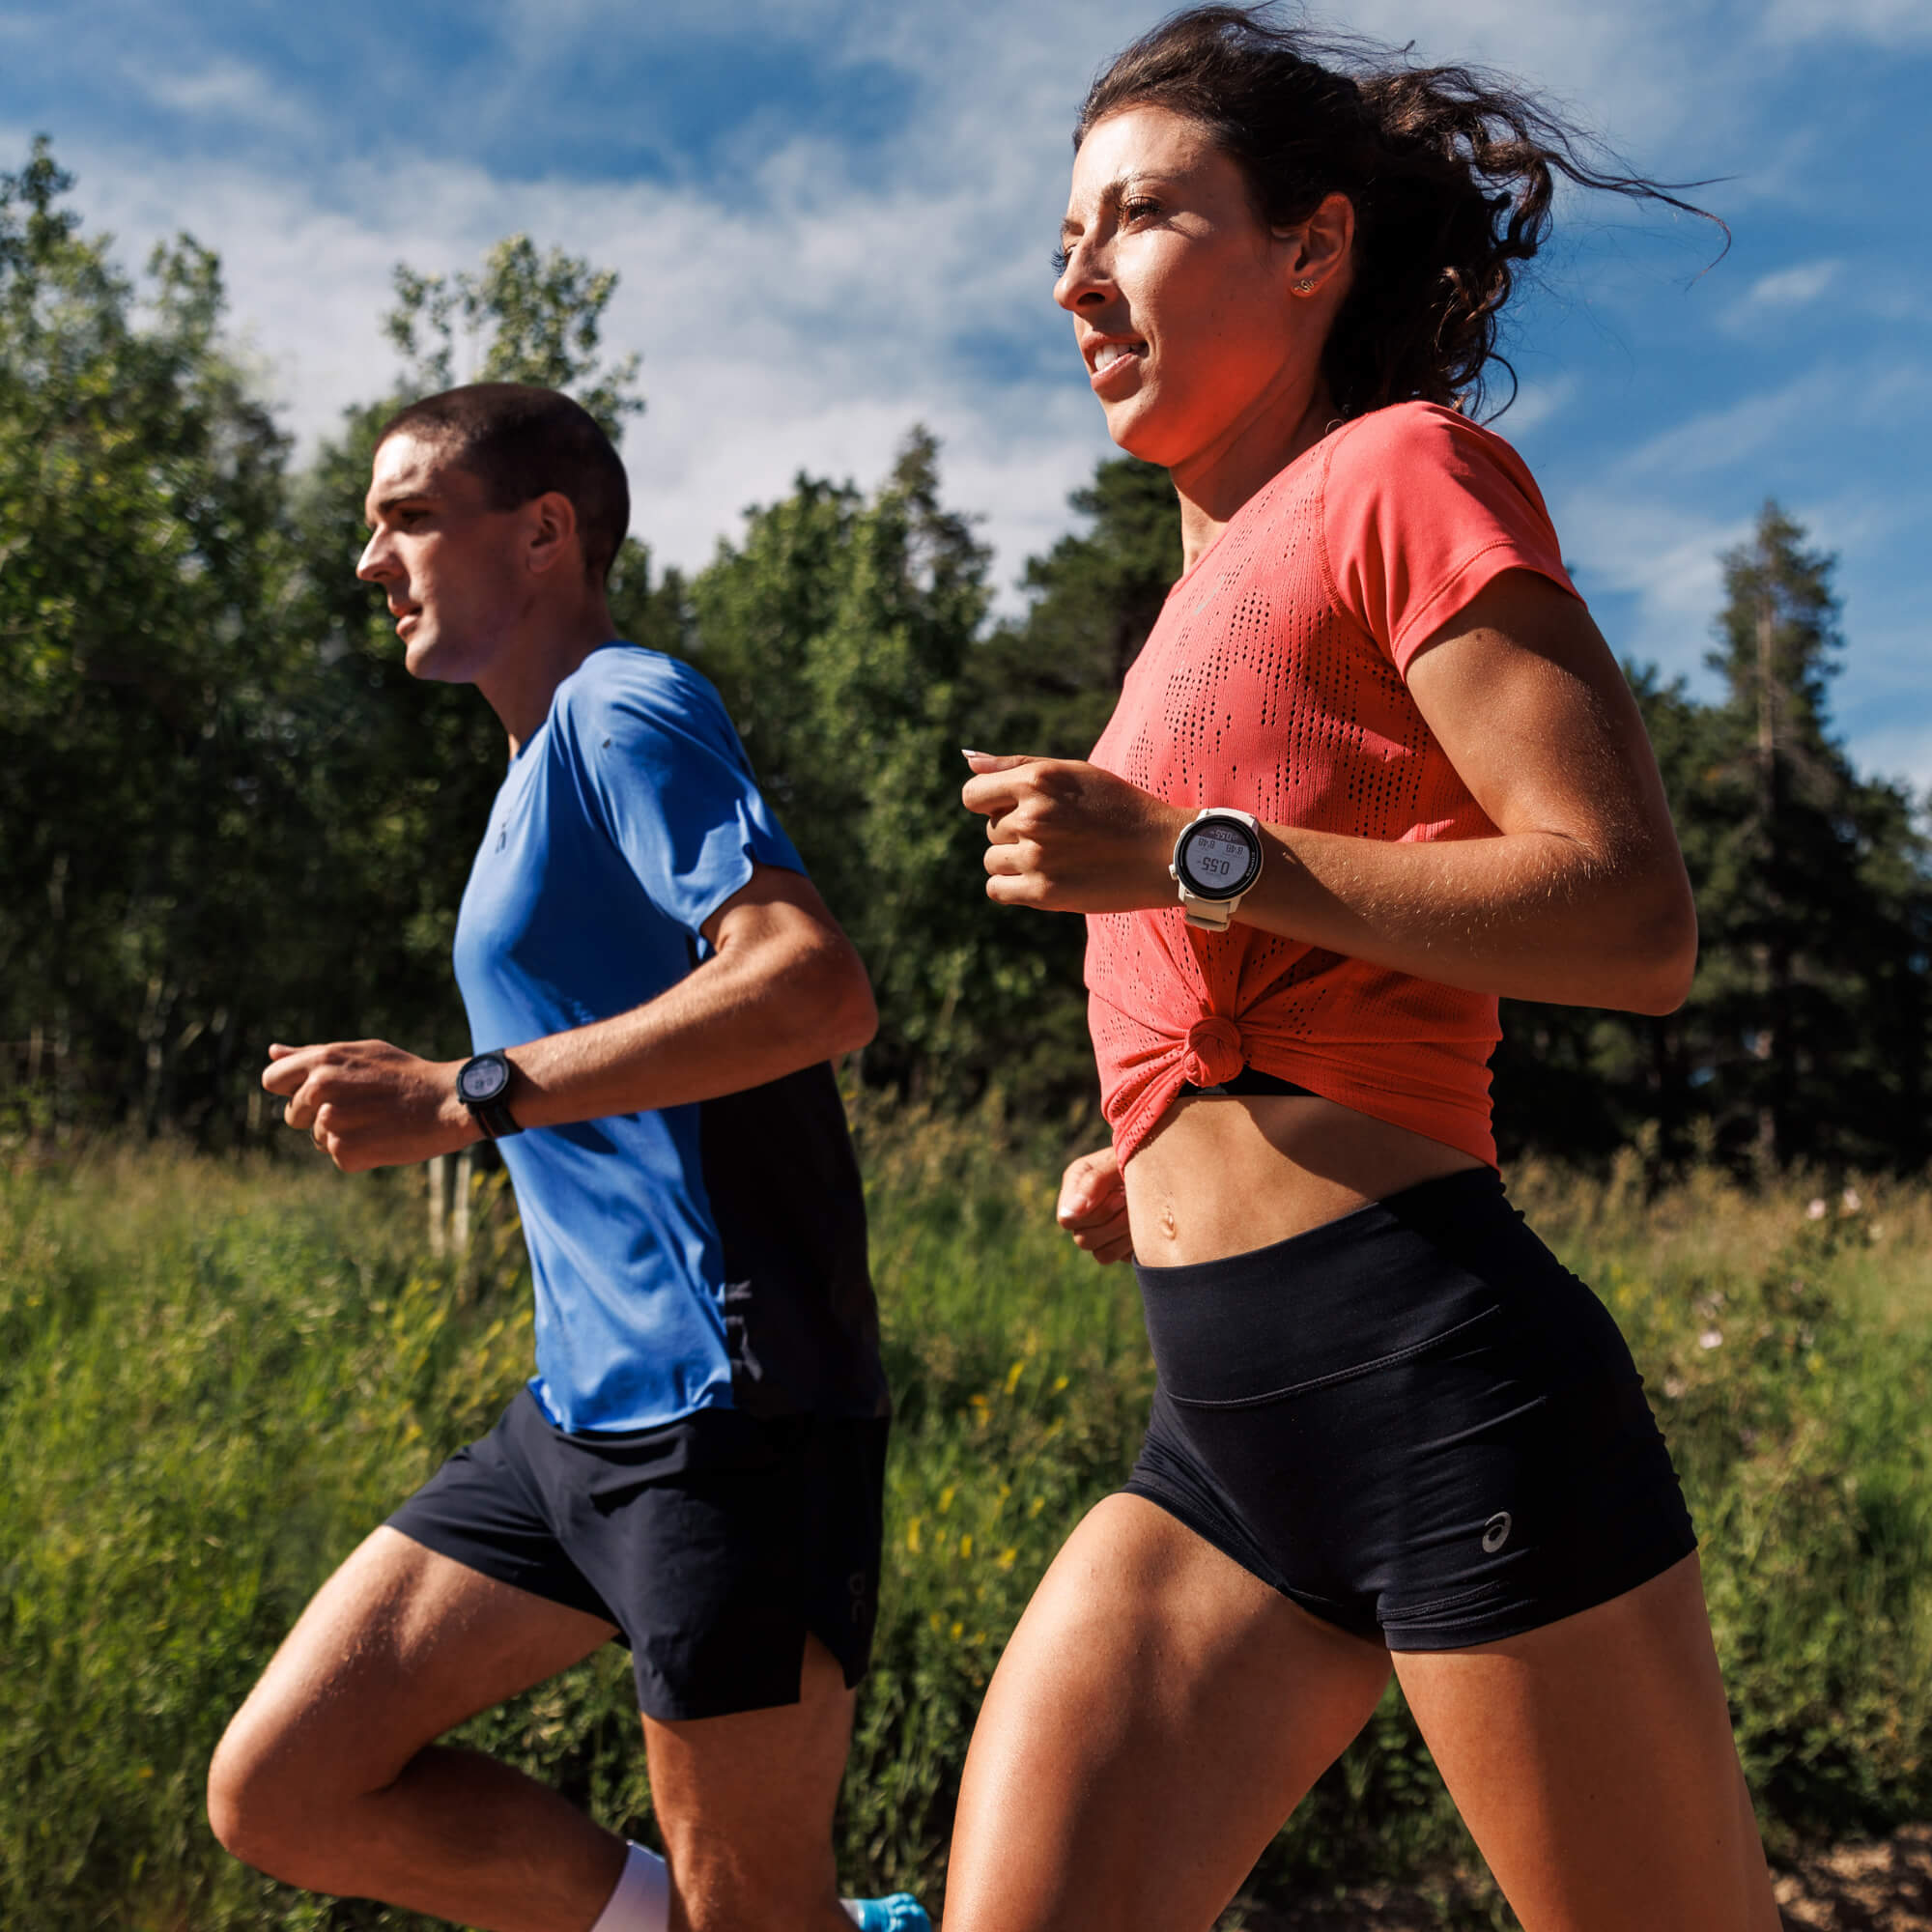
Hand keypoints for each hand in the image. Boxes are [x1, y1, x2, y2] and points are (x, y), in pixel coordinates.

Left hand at [261, 1039, 475, 1172]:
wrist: (449, 1102)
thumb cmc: (407, 1074)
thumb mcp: (362, 1053)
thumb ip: (312, 1054)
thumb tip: (272, 1051)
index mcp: (322, 1060)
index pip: (272, 1079)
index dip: (292, 1089)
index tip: (316, 1094)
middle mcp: (320, 1089)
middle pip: (293, 1116)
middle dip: (317, 1116)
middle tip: (360, 1108)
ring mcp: (331, 1121)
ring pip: (318, 1138)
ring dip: (342, 1135)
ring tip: (377, 1121)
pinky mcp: (345, 1151)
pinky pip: (338, 1156)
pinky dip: (359, 1152)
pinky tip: (384, 1137)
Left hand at [961, 751, 1184, 914]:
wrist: (1162, 853)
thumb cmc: (1118, 807)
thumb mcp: (1073, 772)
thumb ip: (1018, 765)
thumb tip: (968, 759)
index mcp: (1037, 781)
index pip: (974, 794)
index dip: (989, 801)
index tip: (1012, 808)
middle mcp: (1031, 817)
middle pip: (990, 828)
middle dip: (1013, 830)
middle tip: (1057, 833)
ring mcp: (1036, 856)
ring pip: (992, 859)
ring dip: (1013, 859)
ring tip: (1054, 856)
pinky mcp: (1043, 892)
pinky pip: (997, 889)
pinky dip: (1011, 886)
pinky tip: (1040, 878)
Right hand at [1056, 1144, 1133, 1264]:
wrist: (1170, 1168)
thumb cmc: (1145, 1158)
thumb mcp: (1120, 1162)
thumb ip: (1094, 1182)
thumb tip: (1068, 1214)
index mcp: (1077, 1181)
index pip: (1067, 1217)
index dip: (1092, 1214)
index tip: (1119, 1197)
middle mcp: (1081, 1208)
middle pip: (1082, 1238)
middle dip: (1112, 1222)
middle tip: (1132, 1202)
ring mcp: (1096, 1229)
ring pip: (1096, 1251)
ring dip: (1122, 1233)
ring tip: (1138, 1212)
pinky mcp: (1113, 1244)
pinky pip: (1110, 1256)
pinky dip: (1127, 1245)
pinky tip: (1141, 1227)